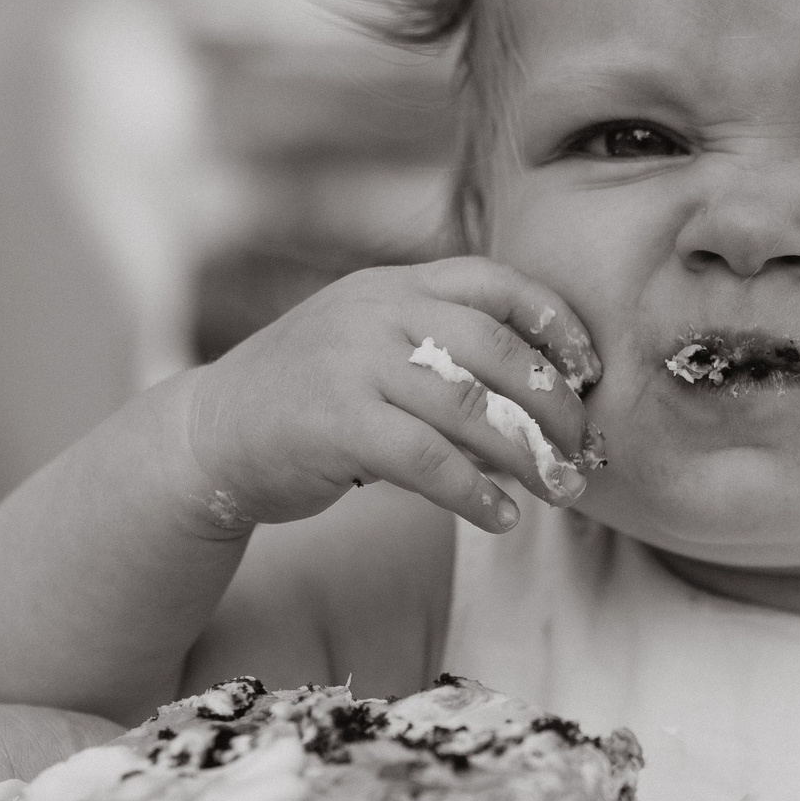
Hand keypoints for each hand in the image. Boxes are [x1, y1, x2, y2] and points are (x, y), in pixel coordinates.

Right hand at [179, 257, 603, 534]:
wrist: (209, 436)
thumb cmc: (311, 404)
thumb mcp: (374, 355)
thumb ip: (444, 362)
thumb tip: (543, 414)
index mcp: (392, 287)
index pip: (493, 283)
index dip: (555, 323)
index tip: (589, 371)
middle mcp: (375, 313)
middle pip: (495, 346)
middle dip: (552, 403)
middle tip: (581, 449)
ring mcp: (352, 363)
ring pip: (469, 406)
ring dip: (528, 456)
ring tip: (560, 491)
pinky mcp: (335, 422)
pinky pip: (429, 460)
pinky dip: (475, 493)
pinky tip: (501, 517)